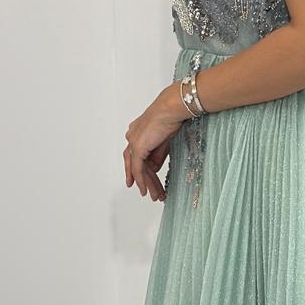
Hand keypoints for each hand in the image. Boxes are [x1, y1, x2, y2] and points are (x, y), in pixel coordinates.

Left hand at [124, 84, 188, 200]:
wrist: (171, 109)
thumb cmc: (172, 117)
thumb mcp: (164, 141)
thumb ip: (157, 155)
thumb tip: (154, 168)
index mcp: (137, 132)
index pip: (137, 155)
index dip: (140, 170)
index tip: (143, 182)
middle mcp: (132, 137)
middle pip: (135, 164)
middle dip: (143, 180)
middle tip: (149, 193)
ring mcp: (133, 142)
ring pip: (137, 169)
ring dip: (146, 183)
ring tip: (153, 196)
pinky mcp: (137, 147)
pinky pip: (138, 169)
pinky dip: (141, 180)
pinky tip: (145, 190)